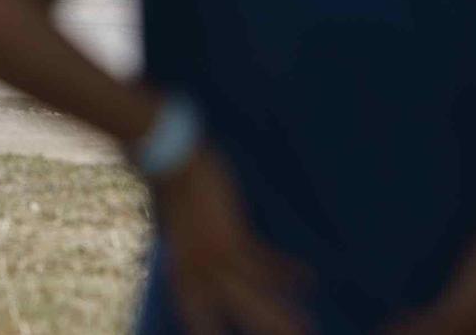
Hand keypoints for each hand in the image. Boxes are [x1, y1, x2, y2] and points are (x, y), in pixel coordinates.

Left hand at [154, 147, 310, 334]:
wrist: (166, 158)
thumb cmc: (172, 189)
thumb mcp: (177, 229)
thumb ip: (190, 253)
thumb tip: (203, 263)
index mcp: (180, 272)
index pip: (196, 315)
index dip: (208, 332)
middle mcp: (195, 271)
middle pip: (234, 313)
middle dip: (262, 329)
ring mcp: (211, 256)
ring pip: (253, 295)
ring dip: (281, 313)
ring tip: (307, 328)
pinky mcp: (227, 236)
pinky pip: (261, 260)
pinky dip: (285, 271)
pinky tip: (309, 279)